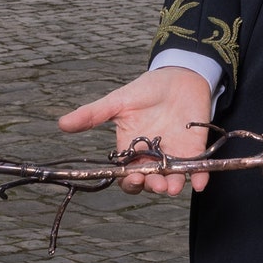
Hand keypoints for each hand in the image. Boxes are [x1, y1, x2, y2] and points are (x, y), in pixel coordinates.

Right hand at [58, 67, 213, 195]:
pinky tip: (200, 183)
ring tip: (172, 186)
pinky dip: (200, 178)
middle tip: (153, 183)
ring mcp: (175, 155)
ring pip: (173, 180)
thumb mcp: (118, 101)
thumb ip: (93, 114)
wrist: (179, 75)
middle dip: (151, 186)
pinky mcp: (195, 150)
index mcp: (131, 150)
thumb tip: (61, 123)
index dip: (130, 182)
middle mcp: (152, 158)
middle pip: (150, 182)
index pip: (128, 176)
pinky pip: (199, 170)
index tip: (132, 178)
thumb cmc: (147, 89)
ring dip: (173, 186)